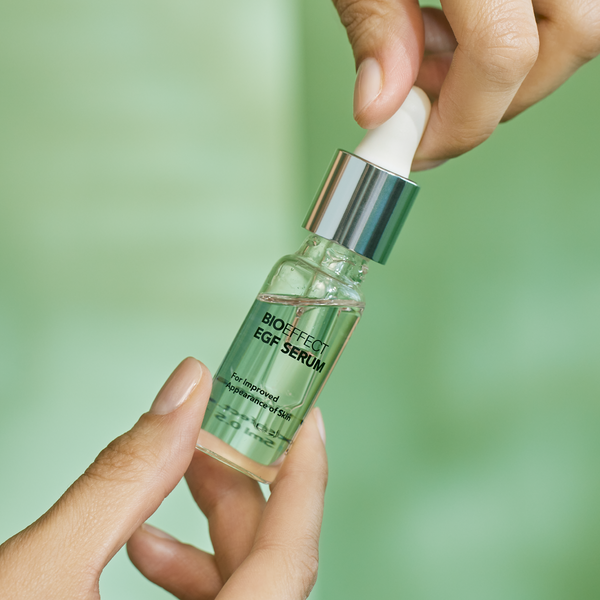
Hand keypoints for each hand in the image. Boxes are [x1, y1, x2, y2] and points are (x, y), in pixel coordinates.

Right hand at [0, 357, 327, 598]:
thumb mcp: (44, 571)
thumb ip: (125, 476)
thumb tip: (187, 388)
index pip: (289, 557)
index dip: (307, 478)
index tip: (305, 420)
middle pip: (266, 565)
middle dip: (237, 489)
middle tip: (209, 435)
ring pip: (243, 588)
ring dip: (207, 531)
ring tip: (166, 482)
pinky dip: (189, 574)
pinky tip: (143, 547)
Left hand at [334, 0, 599, 168]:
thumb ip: (375, 25)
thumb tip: (379, 107)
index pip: (505, 52)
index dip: (458, 120)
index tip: (411, 149)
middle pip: (572, 40)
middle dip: (496, 97)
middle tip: (428, 107)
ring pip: (575, 31)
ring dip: (508, 70)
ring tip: (437, 57)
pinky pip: (563, 12)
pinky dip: (518, 40)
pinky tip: (459, 32)